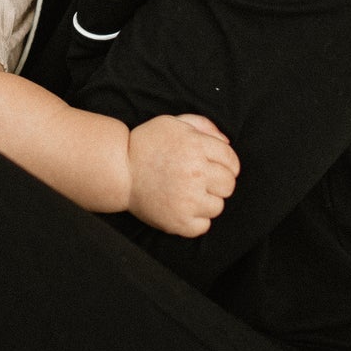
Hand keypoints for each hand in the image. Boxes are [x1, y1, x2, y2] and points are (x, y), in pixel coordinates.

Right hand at [126, 113, 239, 237]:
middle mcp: (195, 173)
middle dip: (217, 182)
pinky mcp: (178, 221)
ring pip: (217, 206)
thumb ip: (203, 126)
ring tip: (187, 194)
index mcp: (196, 147)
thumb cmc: (146, 145)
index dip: (226, 165)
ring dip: (206, 202)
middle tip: (199, 181)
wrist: (118, 170)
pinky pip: (204, 226)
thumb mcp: (173, 123)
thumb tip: (227, 142)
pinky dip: (195, 220)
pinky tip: (181, 208)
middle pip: (228, 185)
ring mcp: (188, 200)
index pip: (232, 161)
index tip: (213, 168)